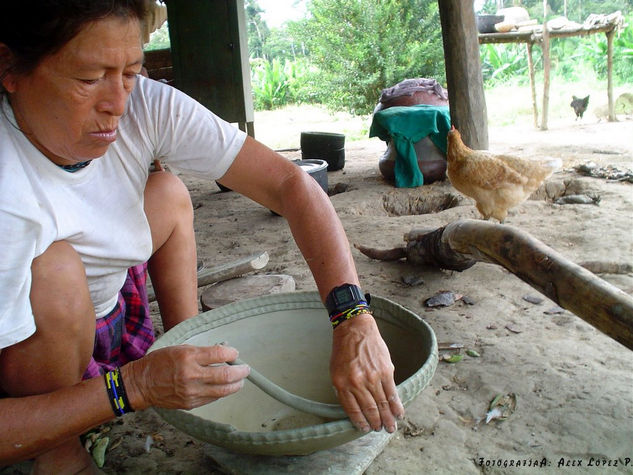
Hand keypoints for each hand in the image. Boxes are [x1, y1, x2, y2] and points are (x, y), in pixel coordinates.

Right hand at [121, 344, 249, 410]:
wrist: (141, 383)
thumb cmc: (161, 362)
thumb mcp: (181, 348)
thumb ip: (202, 352)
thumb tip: (223, 353)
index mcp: (188, 357)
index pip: (219, 354)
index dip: (232, 353)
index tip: (235, 352)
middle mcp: (191, 375)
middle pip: (226, 375)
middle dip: (241, 371)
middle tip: (246, 369)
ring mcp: (191, 391)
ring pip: (223, 390)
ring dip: (236, 385)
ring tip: (240, 380)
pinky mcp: (190, 403)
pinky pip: (212, 398)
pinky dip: (221, 392)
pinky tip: (223, 387)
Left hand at [329, 312, 403, 432]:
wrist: (355, 330)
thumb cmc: (343, 351)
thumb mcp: (335, 372)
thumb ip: (343, 390)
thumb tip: (355, 409)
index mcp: (342, 384)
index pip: (352, 410)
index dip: (360, 422)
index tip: (365, 428)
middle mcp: (357, 383)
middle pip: (369, 409)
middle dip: (376, 423)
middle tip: (380, 430)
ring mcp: (372, 377)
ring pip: (382, 404)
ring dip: (388, 418)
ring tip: (391, 427)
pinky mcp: (385, 371)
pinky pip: (392, 393)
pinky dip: (396, 405)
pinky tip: (398, 413)